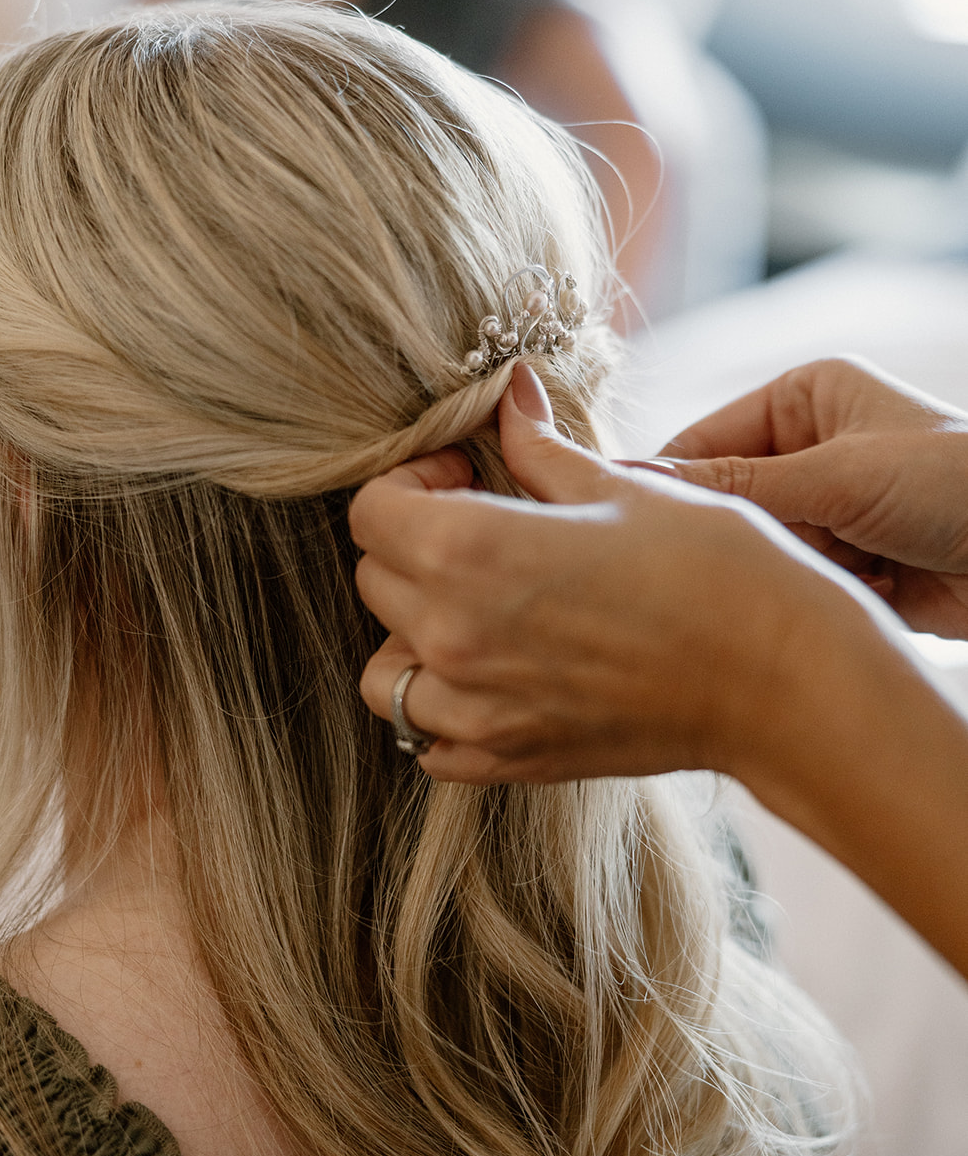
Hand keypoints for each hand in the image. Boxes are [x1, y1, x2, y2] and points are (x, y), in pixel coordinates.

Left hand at [350, 364, 858, 784]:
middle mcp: (453, 637)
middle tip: (485, 528)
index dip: (411, 481)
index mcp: (469, 553)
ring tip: (480, 609)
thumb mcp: (622, 488)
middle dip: (415, 544)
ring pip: (385, 670)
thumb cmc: (715, 572)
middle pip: (375, 581)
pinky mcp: (509, 761)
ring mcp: (475, 710)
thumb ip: (539, 448)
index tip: (466, 475)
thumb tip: (507, 394)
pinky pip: (428, 741)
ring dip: (414, 632)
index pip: (371, 512)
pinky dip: (440, 710)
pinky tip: (492, 677)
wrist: (783, 681)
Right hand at [663, 357, 967, 636]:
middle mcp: (811, 450)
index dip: (670, 485)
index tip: (634, 528)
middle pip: (727, 502)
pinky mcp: (848, 565)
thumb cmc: (954, 484)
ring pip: (760, 549)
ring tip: (826, 573)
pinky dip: (812, 595)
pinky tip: (848, 594)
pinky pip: (795, 583)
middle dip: (742, 535)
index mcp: (804, 398)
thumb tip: (637, 482)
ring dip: (785, 568)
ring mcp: (829, 510)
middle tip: (742, 562)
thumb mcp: (837, 476)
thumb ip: (737, 485)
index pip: (703, 441)